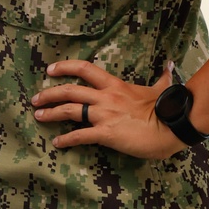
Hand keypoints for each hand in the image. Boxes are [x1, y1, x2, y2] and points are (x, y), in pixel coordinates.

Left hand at [31, 59, 185, 158]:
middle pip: (68, 90)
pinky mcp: (106, 133)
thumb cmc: (167, 109)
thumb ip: (161, 77)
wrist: (173, 127)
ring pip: (70, 110)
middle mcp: (104, 97)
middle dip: (48, 94)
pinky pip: (81, 135)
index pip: (83, 69)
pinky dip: (67, 139)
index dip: (64, 67)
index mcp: (114, 84)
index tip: (49, 69)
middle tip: (35, 99)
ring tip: (38, 116)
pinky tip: (57, 143)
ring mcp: (104, 115)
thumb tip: (169, 65)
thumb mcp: (161, 88)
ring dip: (51, 113)